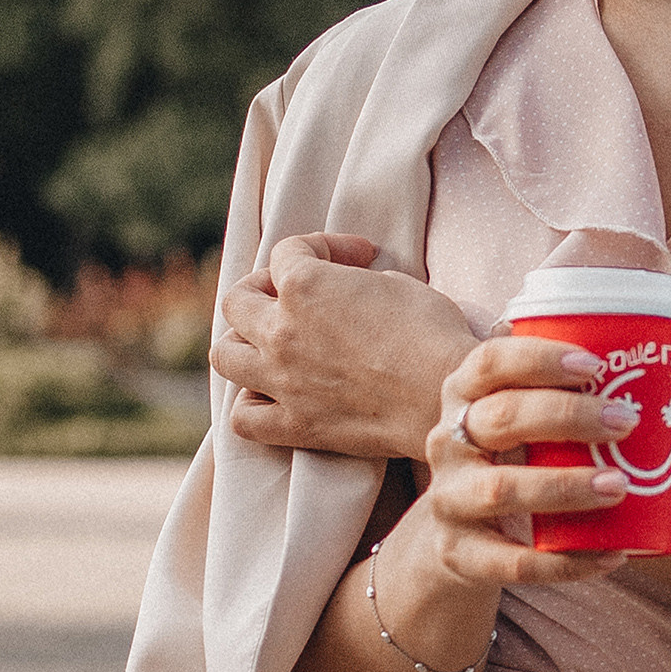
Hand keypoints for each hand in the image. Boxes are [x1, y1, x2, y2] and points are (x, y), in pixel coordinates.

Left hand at [212, 234, 479, 459]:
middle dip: (264, 289)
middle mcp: (281, 330)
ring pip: (224, 355)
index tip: (358, 257)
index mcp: (304, 285)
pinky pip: (243, 418)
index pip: (290, 251)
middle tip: (294, 295)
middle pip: (238, 300)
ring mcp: (281, 380)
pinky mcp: (295, 425)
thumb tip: (350, 291)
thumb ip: (355, 282)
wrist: (445, 397)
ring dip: (242, 343)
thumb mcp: (397, 283)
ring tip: (270, 344)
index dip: (326, 247)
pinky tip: (273, 395)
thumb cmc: (431, 334)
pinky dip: (251, 405)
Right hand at [401, 333, 642, 601]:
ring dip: (564, 486)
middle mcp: (447, 440)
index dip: (539, 359)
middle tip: (625, 420)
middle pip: (501, 418)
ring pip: (500, 490)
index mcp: (466, 394)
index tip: (594, 366)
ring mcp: (448, 498)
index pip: (491, 362)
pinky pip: (511, 562)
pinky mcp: (457, 553)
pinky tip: (611, 557)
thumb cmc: (516, 459)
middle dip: (566, 416)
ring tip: (619, 485)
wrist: (460, 537)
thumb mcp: (531, 422)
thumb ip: (587, 397)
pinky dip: (564, 563)